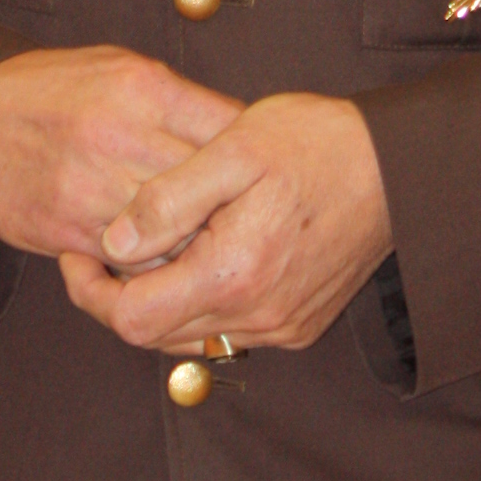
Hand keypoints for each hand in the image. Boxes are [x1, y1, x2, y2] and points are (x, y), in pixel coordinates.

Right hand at [0, 48, 240, 259]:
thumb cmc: (47, 90)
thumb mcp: (116, 67)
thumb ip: (176, 98)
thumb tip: (238, 130)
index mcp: (142, 89)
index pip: (229, 129)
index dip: (254, 154)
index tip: (264, 168)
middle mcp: (121, 139)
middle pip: (210, 188)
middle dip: (235, 206)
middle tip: (251, 217)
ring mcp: (95, 190)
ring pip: (177, 235)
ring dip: (198, 243)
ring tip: (214, 243)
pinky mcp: (70, 232)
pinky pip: (134, 263)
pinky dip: (156, 264)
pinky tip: (165, 256)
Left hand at [58, 94, 393, 354]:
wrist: (400, 167)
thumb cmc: (317, 144)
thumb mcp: (233, 149)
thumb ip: (169, 199)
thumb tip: (114, 242)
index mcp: (233, 274)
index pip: (131, 319)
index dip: (90, 290)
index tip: (81, 250)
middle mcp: (257, 315)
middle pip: (154, 335)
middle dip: (120, 294)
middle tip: (105, 245)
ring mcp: (281, 324)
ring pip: (188, 336)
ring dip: (160, 299)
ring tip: (153, 244)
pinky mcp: (298, 322)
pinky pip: (227, 327)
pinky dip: (200, 301)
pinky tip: (201, 254)